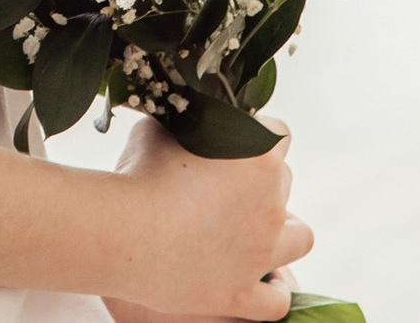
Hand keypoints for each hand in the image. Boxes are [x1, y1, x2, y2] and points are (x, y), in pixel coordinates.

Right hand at [101, 113, 312, 322]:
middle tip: (224, 186)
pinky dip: (271, 291)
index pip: (278, 132)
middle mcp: (270, 204)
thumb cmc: (137, 175)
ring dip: (283, 233)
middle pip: (285, 182)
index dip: (256, 133)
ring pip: (300, 238)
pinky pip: (276, 300)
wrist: (119, 233)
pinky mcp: (241, 294)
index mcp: (259, 156)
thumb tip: (190, 117)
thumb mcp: (162, 129)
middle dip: (260, 182)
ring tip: (256, 232)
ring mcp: (260, 253)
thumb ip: (191, 123)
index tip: (233, 140)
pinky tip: (257, 282)